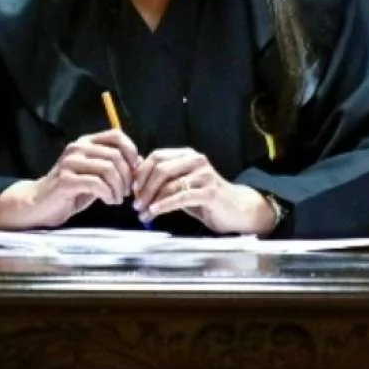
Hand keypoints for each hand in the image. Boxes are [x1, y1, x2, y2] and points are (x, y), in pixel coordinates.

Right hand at [0, 129, 138, 229]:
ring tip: (117, 199)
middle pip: (115, 155)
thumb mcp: (95, 175)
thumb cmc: (72, 191)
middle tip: (127, 192)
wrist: (40, 204)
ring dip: (119, 188)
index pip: (116, 135)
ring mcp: (70, 162)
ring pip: (108, 169)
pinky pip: (97, 184)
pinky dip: (109, 194)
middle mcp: (78, 147)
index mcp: (86, 142)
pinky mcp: (66, 180)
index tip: (134, 171)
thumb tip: (139, 163)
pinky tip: (109, 201)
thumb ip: (113, 167)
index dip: (131, 151)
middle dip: (127, 176)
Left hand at [132, 148, 276, 234]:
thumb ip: (163, 180)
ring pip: (169, 184)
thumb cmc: (205, 198)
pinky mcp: (209, 192)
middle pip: (160, 168)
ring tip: (143, 214)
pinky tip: (155, 212)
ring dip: (152, 201)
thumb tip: (136, 179)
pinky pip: (181, 197)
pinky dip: (164, 205)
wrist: (236, 210)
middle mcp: (196, 160)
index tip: (132, 190)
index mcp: (187, 155)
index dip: (141, 173)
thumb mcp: (181, 185)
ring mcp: (204, 175)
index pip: (156, 156)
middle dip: (144, 187)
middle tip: (136, 204)